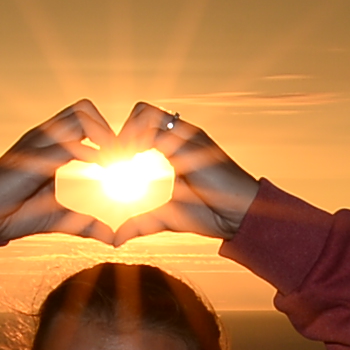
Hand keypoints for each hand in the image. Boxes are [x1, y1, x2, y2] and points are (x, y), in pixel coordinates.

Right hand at [0, 103, 116, 243]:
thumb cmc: (13, 213)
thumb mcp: (59, 219)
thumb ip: (86, 224)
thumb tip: (112, 239)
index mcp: (50, 145)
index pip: (84, 119)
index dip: (107, 134)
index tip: (123, 159)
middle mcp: (44, 137)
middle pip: (84, 108)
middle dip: (108, 129)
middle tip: (122, 157)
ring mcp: (38, 143)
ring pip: (79, 116)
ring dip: (103, 135)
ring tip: (114, 161)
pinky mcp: (33, 157)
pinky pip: (68, 143)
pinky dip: (91, 151)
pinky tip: (102, 168)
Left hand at [97, 102, 258, 240]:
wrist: (240, 216)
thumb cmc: (210, 214)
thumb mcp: (166, 217)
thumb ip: (140, 223)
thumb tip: (116, 239)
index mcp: (176, 145)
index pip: (142, 124)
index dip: (123, 139)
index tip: (109, 164)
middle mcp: (182, 134)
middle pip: (140, 111)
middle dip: (121, 131)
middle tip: (110, 159)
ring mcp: (187, 135)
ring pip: (144, 113)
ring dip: (125, 133)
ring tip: (118, 159)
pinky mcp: (190, 142)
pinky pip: (154, 128)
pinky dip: (135, 140)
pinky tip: (129, 161)